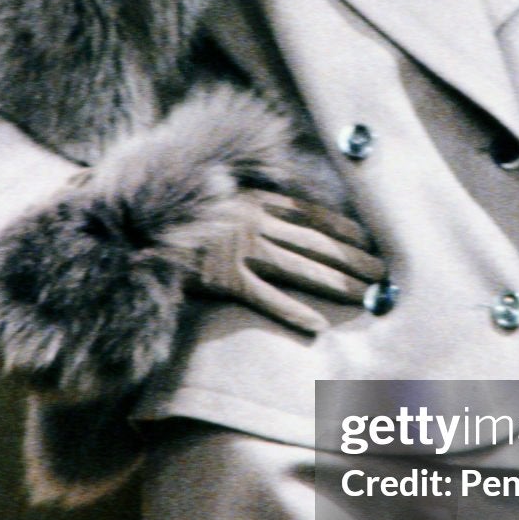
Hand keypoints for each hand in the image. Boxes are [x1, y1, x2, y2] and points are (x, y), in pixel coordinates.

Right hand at [185, 190, 386, 336]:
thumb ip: (253, 198)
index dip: (343, 229)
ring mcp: (239, 250)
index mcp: (256, 199)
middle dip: (350, 258)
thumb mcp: (220, 193)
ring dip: (334, 282)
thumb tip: (286, 205)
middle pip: (314, 243)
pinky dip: (292, 312)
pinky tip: (317, 326)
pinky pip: (265, 298)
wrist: (139, 228)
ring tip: (362, 295)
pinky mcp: (224, 279)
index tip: (369, 241)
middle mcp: (253, 222)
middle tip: (380, 273)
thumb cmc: (183, 213)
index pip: (312, 215)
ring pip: (298, 268)